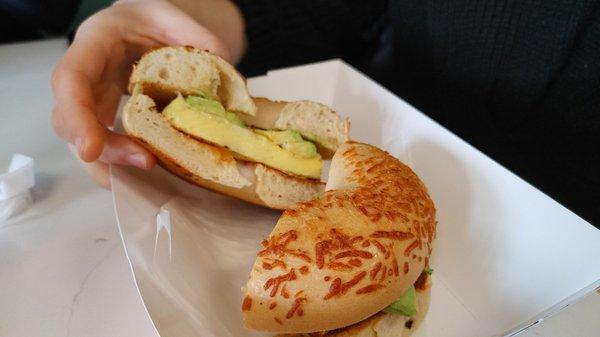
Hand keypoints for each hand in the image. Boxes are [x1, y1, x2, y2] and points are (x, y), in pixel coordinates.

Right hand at [51, 0, 231, 187]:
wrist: (148, 24)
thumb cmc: (156, 19)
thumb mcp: (179, 20)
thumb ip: (204, 45)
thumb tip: (230, 87)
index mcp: (96, 41)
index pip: (71, 80)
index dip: (77, 117)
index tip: (90, 150)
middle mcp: (86, 72)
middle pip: (69, 118)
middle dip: (103, 149)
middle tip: (146, 163)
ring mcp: (93, 96)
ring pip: (83, 137)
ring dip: (112, 163)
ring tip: (149, 176)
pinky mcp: (107, 114)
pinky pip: (105, 143)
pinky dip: (122, 163)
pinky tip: (146, 176)